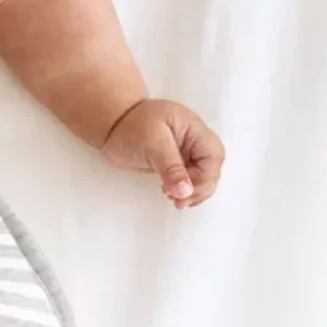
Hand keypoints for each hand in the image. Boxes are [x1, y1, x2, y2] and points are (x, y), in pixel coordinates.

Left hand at [101, 98, 224, 207]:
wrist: (113, 124)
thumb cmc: (131, 126)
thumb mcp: (153, 144)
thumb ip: (171, 167)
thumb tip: (186, 191)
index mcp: (195, 130)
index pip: (213, 156)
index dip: (205, 177)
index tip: (187, 191)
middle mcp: (195, 142)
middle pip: (211, 169)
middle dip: (201, 188)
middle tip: (181, 202)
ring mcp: (186, 154)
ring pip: (202, 177)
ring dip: (193, 192)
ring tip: (176, 201)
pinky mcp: (175, 164)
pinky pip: (188, 180)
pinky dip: (183, 190)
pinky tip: (171, 195)